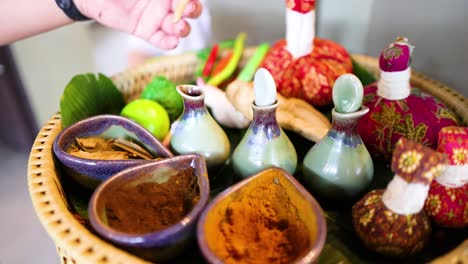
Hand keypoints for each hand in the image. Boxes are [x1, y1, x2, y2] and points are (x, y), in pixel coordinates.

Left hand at [74, 0, 202, 48]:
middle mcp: (164, 2)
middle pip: (188, 9)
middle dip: (193, 10)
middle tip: (188, 10)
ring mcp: (156, 17)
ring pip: (177, 26)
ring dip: (183, 29)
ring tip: (179, 28)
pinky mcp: (145, 31)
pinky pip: (160, 40)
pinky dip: (169, 43)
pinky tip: (172, 42)